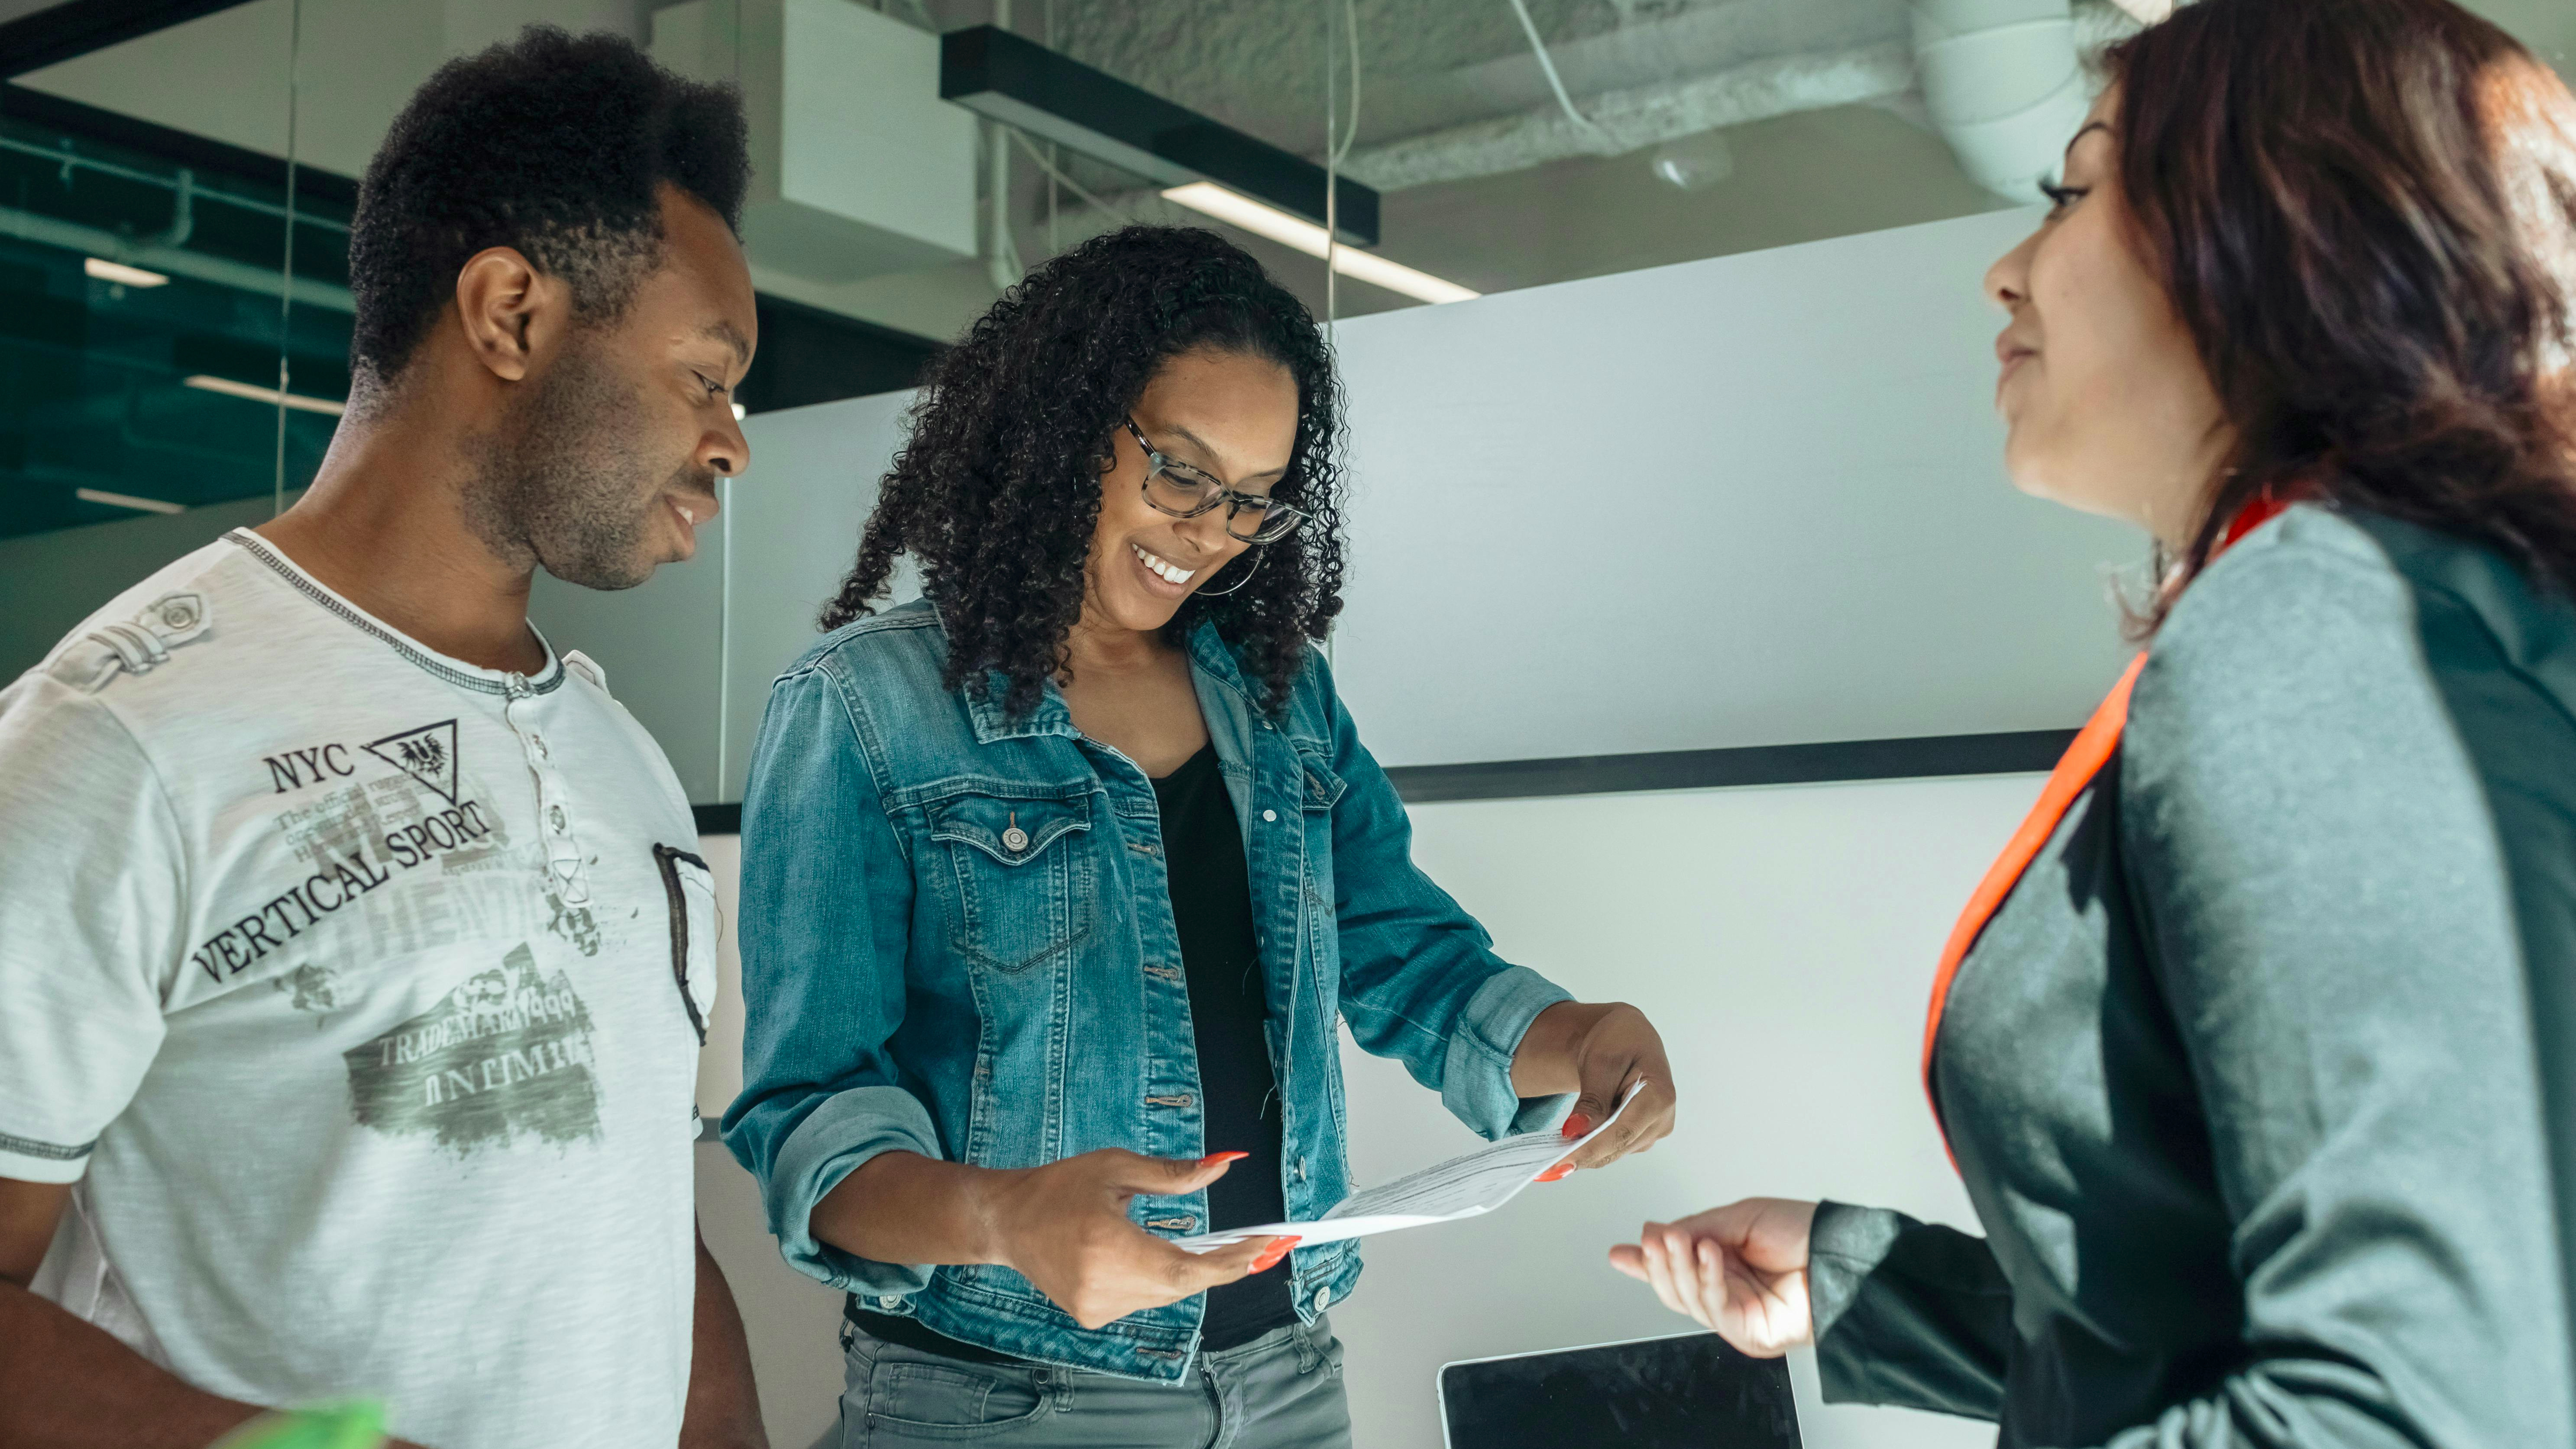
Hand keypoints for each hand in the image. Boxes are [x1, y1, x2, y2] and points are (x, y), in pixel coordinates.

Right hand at [986, 1149, 1292, 1329]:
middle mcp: (1100, 1286)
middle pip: (1181, 1284)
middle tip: (1260, 1244)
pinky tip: (1161, 1255)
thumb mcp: (1116, 1168)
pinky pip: (1145, 1299)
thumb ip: (1174, 1173)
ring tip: (1221, 1247)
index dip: (1230, 1262)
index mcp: (1106, 1246)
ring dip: (1193, 1270)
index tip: (1266, 1247)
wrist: (1006, 1221)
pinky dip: (1162, 1279)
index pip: (1184, 1268)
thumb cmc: (1058, 1187)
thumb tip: (1225, 1163)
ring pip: (1166, 1294)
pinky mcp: (1092, 1316)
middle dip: (1222, 1264)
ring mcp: (1095, 1307)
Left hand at [1513, 1001, 1675, 1172]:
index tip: (1562, 1161)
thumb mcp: (1600, 1061)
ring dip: (1588, 1153)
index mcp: (1660, 1096)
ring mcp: (1656, 1129)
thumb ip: (1593, 1098)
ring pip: (1617, 1151)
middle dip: (1584, 1155)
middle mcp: (1663, 1118)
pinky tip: (1575, 1143)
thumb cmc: (1618, 1040)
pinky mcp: (1644, 1133)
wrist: (1626, 1036)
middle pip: (1619, 1146)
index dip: (1591, 1149)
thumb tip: (1576, 1132)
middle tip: (1548, 1166)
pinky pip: (1616, 1146)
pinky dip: (1595, 1146)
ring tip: (1556, 1156)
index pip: (1623, 1132)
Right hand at [1609, 1198, 1816, 1356]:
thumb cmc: (1804, 1232)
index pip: (1677, 1266)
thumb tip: (1654, 1233)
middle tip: (1653, 1239)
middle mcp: (1727, 1291)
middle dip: (1657, 1264)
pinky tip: (1707, 1255)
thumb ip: (1697, 1227)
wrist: (1843, 1253)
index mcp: (1724, 1263)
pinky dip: (1706, 1280)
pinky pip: (1715, 1310)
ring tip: (1677, 1240)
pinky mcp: (1749, 1333)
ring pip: (1688, 1301)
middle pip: (1674, 1289)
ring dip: (1678, 1268)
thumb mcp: (1741, 1217)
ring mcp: (1737, 1314)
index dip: (1646, 1262)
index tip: (1620, 1252)